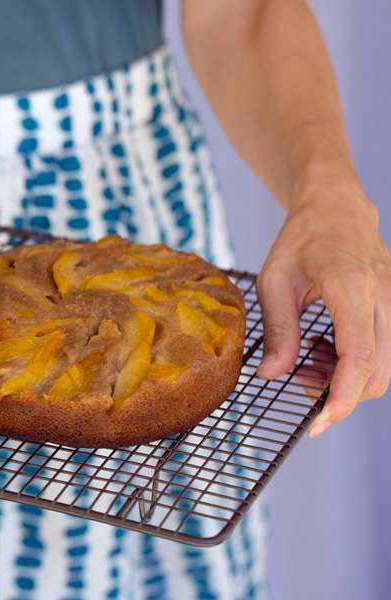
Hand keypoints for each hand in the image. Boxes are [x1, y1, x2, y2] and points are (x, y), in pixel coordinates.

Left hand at [257, 175, 389, 437]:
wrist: (336, 208)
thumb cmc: (300, 241)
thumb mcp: (274, 281)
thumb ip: (278, 329)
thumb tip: (270, 375)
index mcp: (351, 288)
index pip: (358, 358)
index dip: (340, 398)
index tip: (319, 423)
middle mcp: (384, 297)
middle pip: (378, 373)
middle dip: (339, 393)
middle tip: (299, 378)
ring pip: (385, 367)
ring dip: (346, 379)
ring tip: (309, 357)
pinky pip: (385, 351)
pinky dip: (357, 363)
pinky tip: (326, 346)